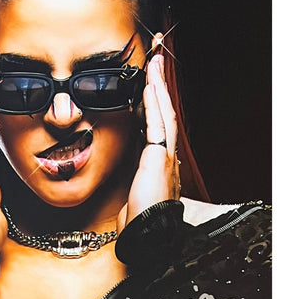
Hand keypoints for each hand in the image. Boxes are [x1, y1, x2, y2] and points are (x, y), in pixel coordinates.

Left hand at [117, 51, 179, 232]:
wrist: (148, 236)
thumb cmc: (141, 220)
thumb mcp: (134, 193)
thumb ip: (135, 178)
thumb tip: (132, 173)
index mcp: (158, 161)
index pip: (155, 123)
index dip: (152, 102)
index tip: (146, 83)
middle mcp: (166, 155)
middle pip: (164, 112)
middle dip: (158, 86)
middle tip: (154, 62)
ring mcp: (165, 155)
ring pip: (164, 113)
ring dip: (158, 87)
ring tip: (153, 64)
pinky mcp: (158, 158)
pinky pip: (157, 124)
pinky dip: (155, 104)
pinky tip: (150, 86)